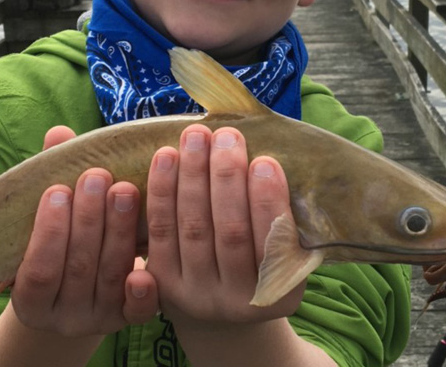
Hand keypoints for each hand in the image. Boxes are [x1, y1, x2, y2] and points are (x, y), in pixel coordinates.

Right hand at [10, 125, 159, 337]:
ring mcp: (97, 320)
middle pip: (78, 270)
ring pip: (110, 278)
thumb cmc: (61, 244)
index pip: (38, 269)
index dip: (48, 230)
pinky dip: (142, 290)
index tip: (58, 189)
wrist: (80, 296)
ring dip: (119, 232)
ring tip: (126, 189)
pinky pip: (137, 311)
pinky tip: (147, 265)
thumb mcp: (50, 220)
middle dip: (88, 220)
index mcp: (31, 299)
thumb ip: (51, 182)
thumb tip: (59, 133)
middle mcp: (63, 317)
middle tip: (99, 176)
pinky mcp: (128, 319)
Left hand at [145, 124, 303, 329]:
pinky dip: (162, 191)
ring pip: (193, 227)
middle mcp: (235, 300)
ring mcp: (194, 294)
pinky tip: (166, 156)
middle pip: (230, 232)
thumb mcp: (286, 254)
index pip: (272, 244)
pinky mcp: (162, 282)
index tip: (265, 161)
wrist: (220, 309)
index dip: (267, 202)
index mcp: (278, 294)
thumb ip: (284, 222)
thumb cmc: (262, 262)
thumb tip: (273, 161)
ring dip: (193, 175)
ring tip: (197, 136)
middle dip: (227, 179)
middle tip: (228, 136)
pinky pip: (159, 231)